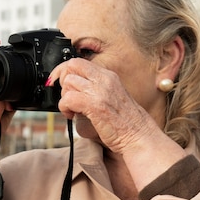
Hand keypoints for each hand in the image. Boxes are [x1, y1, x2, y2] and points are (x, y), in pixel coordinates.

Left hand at [49, 58, 186, 190]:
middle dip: (63, 83)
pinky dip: (65, 108)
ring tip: (72, 110)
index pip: (78, 62)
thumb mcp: (113, 98)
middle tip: (68, 98)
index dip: (65, 72)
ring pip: (68, 83)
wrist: (139, 136)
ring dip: (64, 97)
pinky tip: (72, 116)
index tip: (61, 84)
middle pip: (71, 68)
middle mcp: (104, 80)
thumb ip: (96, 90)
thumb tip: (74, 89)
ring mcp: (100, 92)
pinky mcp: (95, 105)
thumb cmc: (126, 123)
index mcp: (109, 77)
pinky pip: (68, 99)